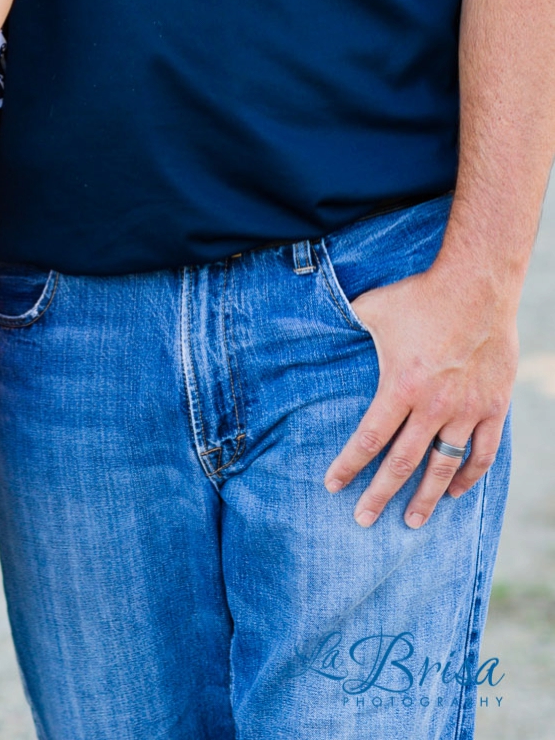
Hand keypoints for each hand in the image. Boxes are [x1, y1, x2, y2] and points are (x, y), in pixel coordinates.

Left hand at [324, 263, 517, 527]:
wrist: (476, 286)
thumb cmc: (420, 296)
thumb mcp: (373, 308)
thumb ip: (347, 323)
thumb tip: (315, 322)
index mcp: (400, 386)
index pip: (368, 439)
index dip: (348, 466)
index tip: (333, 486)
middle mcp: (432, 406)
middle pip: (402, 463)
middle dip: (380, 495)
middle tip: (364, 520)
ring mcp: (466, 410)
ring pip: (444, 467)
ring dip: (427, 498)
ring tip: (412, 521)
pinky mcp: (493, 407)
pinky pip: (482, 453)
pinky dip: (469, 476)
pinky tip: (456, 491)